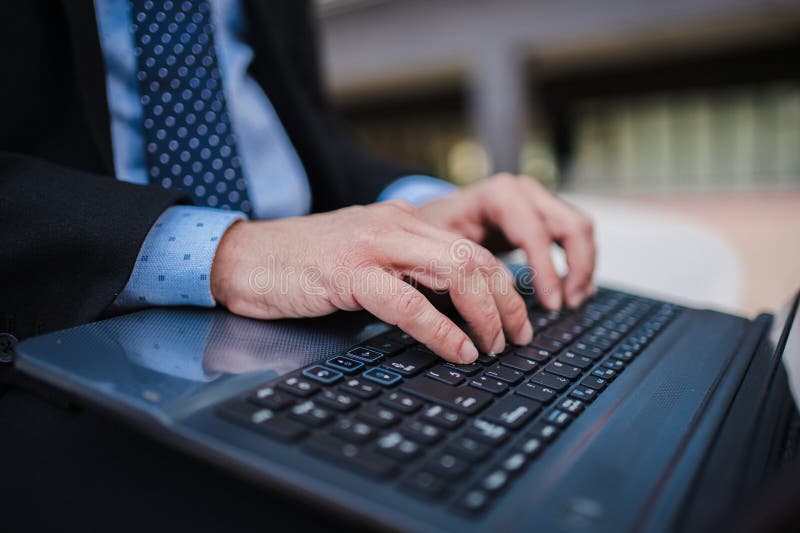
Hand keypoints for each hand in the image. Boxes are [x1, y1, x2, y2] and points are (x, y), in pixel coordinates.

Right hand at [210, 200, 532, 362]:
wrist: (245, 258)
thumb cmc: (303, 265)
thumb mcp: (365, 260)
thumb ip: (406, 273)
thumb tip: (454, 309)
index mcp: (402, 219)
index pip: (470, 247)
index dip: (503, 285)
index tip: (515, 318)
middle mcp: (394, 223)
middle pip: (473, 257)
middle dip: (506, 301)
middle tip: (517, 337)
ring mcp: (371, 244)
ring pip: (453, 271)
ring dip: (484, 314)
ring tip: (493, 347)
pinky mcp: (348, 272)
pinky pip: (409, 301)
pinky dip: (442, 330)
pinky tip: (458, 350)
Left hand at [419, 173, 595, 309]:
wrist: (435, 216)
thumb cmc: (435, 233)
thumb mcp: (441, 249)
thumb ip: (472, 268)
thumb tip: (509, 293)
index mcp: (498, 196)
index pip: (536, 232)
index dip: (548, 271)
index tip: (551, 305)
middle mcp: (525, 191)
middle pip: (572, 226)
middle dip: (577, 269)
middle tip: (568, 306)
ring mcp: (538, 199)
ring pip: (581, 229)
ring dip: (584, 267)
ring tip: (572, 302)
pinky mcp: (545, 213)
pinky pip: (576, 235)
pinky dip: (579, 263)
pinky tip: (572, 291)